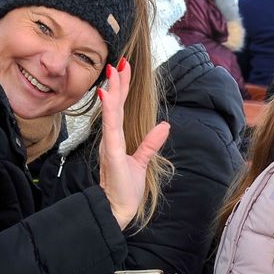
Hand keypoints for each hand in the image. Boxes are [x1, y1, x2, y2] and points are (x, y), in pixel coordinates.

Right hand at [97, 57, 170, 228]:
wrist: (117, 211)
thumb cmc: (125, 190)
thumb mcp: (142, 163)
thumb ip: (150, 143)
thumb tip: (164, 126)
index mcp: (116, 140)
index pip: (121, 109)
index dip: (122, 89)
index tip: (124, 69)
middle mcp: (110, 140)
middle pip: (115, 106)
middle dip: (118, 84)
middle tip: (120, 62)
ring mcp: (109, 146)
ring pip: (111, 113)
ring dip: (113, 92)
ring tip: (114, 72)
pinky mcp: (111, 154)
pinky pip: (111, 130)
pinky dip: (110, 112)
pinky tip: (109, 97)